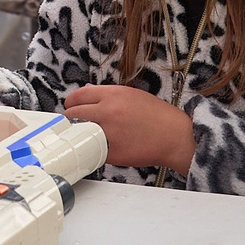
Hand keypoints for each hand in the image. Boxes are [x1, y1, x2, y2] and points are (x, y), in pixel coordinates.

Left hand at [64, 84, 194, 174]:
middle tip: (73, 123)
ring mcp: (109, 132)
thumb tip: (89, 93)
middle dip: (70, 119)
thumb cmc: (158, 116)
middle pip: (74, 114)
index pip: (79, 95)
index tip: (70, 107)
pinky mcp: (113, 152)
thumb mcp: (132, 95)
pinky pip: (95, 150)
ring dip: (80, 135)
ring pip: (81, 133)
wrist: (175, 136)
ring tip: (84, 136)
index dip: (71, 102)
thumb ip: (109, 94)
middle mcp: (108, 111)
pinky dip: (95, 149)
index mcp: (113, 95)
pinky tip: (100, 148)